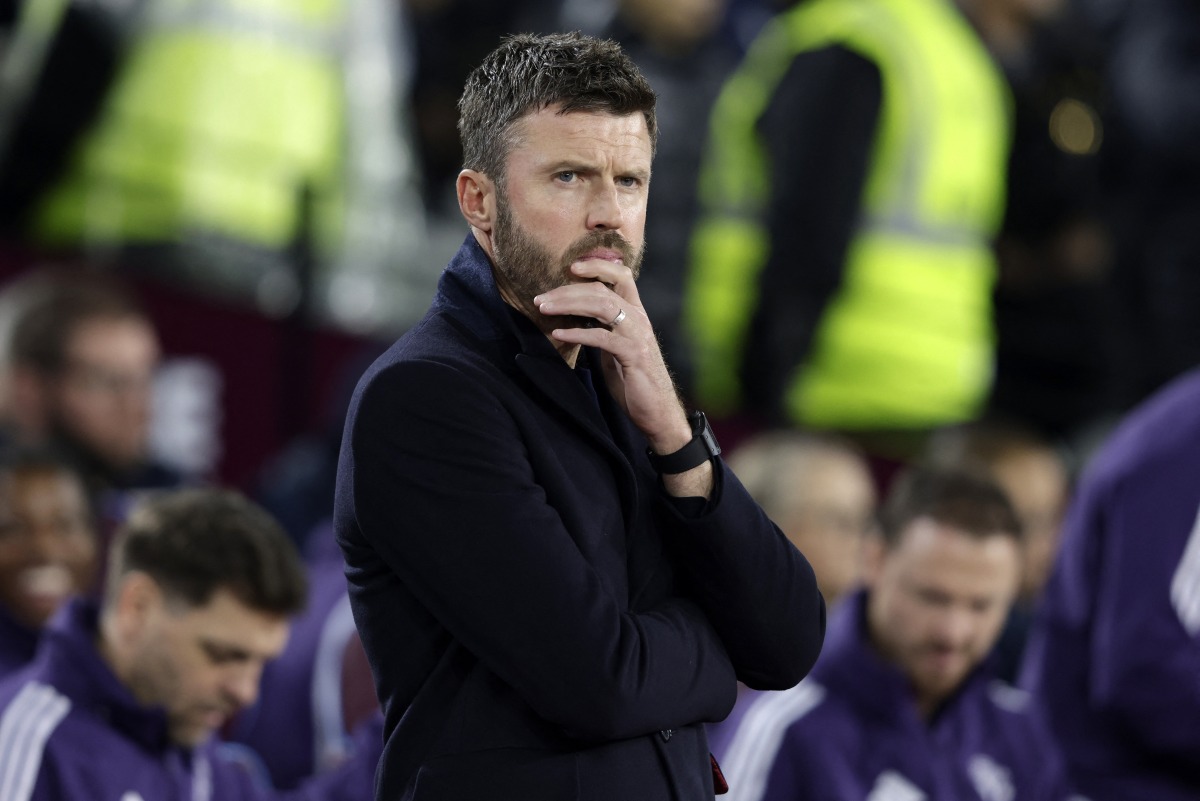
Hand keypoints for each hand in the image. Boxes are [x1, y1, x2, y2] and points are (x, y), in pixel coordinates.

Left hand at [534, 259, 712, 496]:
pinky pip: (601, 337)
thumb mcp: (616, 347)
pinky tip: (558, 333)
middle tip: (540, 297)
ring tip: (543, 309)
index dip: (597, 266)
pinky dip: (577, 332)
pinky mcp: (633, 355)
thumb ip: (603, 328)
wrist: (657, 411)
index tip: (571, 267)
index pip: (621, 276)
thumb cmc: (634, 380)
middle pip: (602, 290)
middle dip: (567, 290)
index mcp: (636, 313)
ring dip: (568, 304)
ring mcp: (637, 335)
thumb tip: (576, 316)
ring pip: (601, 305)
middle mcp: (639, 319)